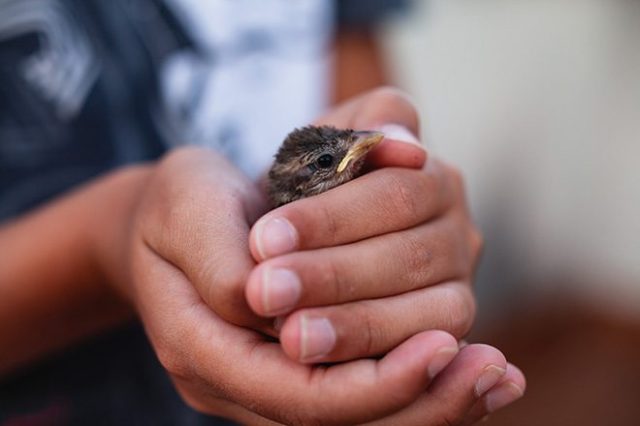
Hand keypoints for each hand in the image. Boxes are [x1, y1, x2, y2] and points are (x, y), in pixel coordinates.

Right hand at [120, 147, 523, 424]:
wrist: (175, 216)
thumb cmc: (180, 204)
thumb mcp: (185, 202)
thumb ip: (226, 245)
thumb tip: (276, 284)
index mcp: (199, 344)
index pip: (296, 394)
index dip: (374, 380)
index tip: (443, 348)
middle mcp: (239, 377)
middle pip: (337, 417)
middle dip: (415, 396)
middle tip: (492, 371)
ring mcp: (273, 369)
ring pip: (359, 414)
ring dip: (432, 399)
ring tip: (500, 377)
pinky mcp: (304, 354)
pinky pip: (365, 382)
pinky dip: (422, 382)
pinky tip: (480, 366)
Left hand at [246, 87, 480, 362]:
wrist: (298, 234)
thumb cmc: (304, 186)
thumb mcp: (316, 144)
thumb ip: (356, 133)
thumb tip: (406, 147)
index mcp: (430, 175)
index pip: (393, 195)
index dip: (330, 220)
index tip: (263, 240)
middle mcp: (457, 231)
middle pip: (410, 257)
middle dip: (334, 276)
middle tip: (265, 292)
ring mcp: (459, 284)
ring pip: (428, 314)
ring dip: (356, 327)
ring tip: (292, 338)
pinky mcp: (444, 330)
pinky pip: (423, 354)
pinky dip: (381, 362)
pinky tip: (325, 366)